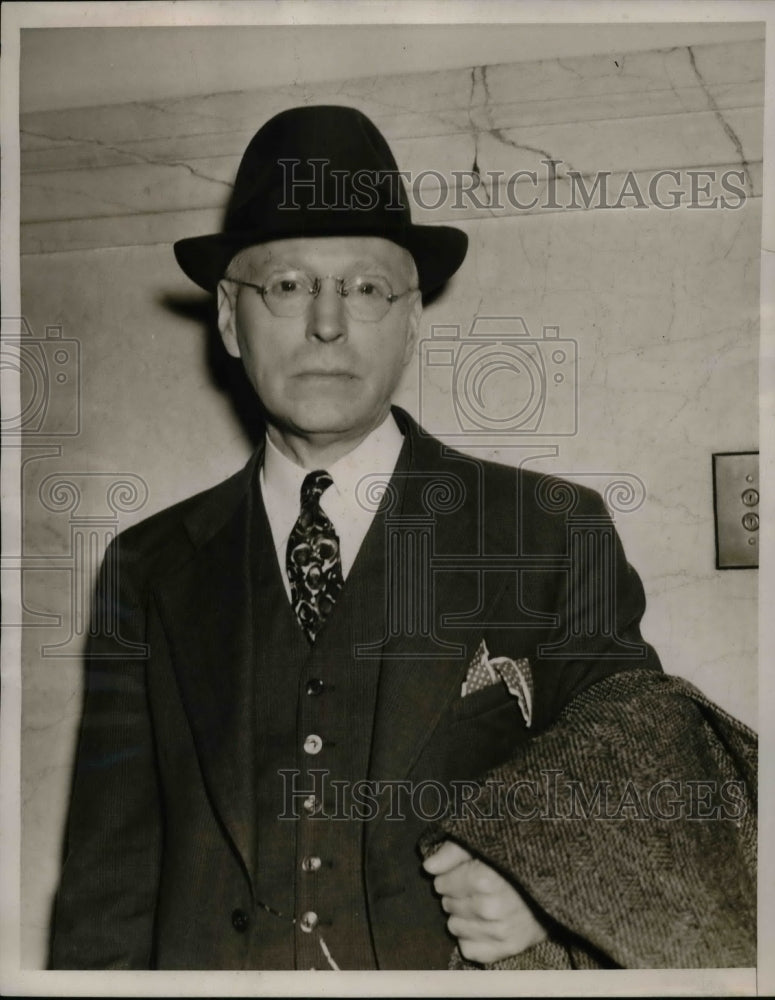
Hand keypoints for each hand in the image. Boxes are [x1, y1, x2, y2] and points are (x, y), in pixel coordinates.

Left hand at [422, 840, 546, 963]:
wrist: (555, 885)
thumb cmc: (518, 860)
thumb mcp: (486, 844)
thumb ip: (453, 852)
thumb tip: (428, 866)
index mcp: (484, 879)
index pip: (441, 884)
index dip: (449, 876)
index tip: (464, 873)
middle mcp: (490, 908)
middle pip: (447, 905)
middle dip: (456, 895)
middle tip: (474, 888)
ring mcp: (499, 932)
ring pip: (454, 928)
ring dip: (462, 916)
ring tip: (480, 904)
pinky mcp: (508, 949)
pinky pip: (469, 950)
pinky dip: (471, 939)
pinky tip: (483, 925)